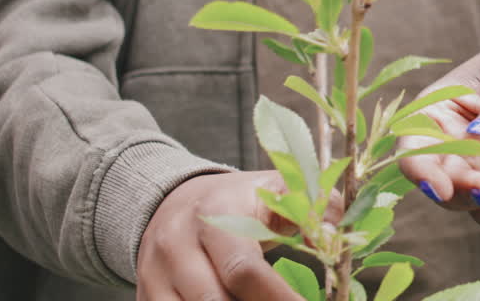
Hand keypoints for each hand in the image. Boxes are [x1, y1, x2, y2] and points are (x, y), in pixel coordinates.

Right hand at [136, 170, 315, 300]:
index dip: (279, 298)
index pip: (243, 270)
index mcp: (215, 215)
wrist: (174, 199)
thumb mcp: (276, 190)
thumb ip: (314, 206)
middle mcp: (177, 246)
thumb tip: (334, 239)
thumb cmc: (239, 201)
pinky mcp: (145, 294)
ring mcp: (154, 275)